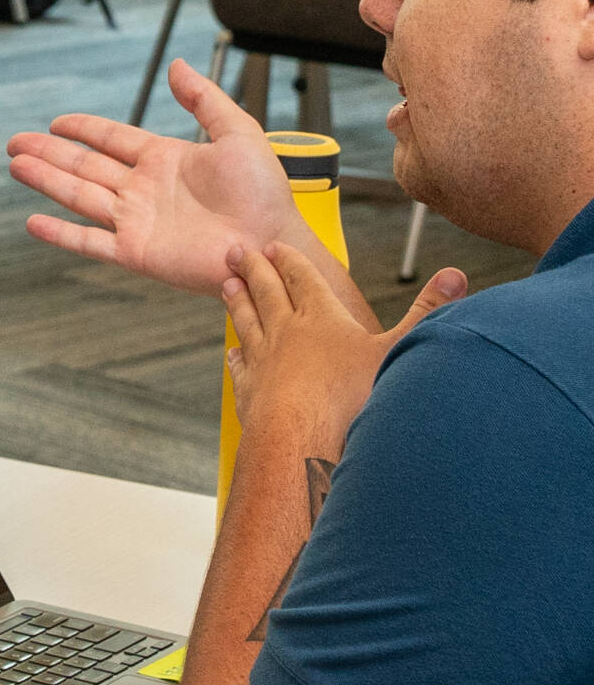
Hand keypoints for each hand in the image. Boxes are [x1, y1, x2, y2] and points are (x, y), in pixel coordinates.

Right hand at [7, 59, 309, 295]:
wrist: (271, 242)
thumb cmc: (264, 194)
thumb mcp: (238, 133)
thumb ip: (204, 99)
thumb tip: (176, 65)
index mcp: (164, 160)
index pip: (112, 139)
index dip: (83, 129)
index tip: (57, 122)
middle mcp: (143, 189)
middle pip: (84, 166)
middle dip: (49, 153)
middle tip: (16, 143)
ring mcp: (136, 221)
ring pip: (79, 196)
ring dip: (46, 181)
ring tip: (16, 165)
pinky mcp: (136, 252)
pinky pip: (89, 241)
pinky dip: (60, 234)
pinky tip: (34, 222)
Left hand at [224, 242, 465, 445]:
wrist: (303, 438)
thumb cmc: (353, 396)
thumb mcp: (399, 348)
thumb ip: (427, 310)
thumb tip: (456, 274)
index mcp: (321, 317)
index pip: (301, 278)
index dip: (288, 259)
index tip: (273, 245)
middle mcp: (286, 332)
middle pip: (266, 292)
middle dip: (254, 269)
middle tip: (236, 252)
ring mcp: (263, 360)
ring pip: (246, 321)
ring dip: (237, 301)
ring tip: (228, 286)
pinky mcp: (250, 389)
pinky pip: (240, 364)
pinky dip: (235, 354)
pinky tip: (232, 351)